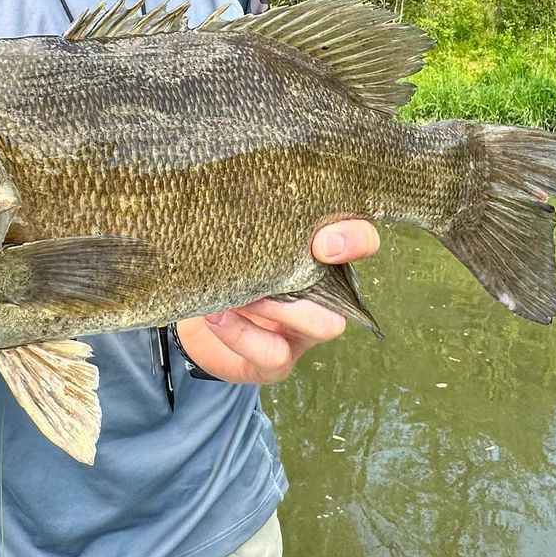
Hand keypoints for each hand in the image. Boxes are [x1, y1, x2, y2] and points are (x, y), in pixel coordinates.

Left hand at [174, 219, 379, 384]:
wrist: (194, 320)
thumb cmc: (225, 267)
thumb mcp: (240, 239)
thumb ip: (252, 222)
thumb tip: (242, 193)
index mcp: (318, 259)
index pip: (361, 242)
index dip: (355, 240)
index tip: (322, 243)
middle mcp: (321, 298)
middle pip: (346, 296)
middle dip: (312, 282)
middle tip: (271, 267)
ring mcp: (302, 334)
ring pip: (323, 326)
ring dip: (279, 309)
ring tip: (240, 296)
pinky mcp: (276, 363)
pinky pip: (273, 354)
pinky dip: (241, 333)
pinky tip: (217, 316)